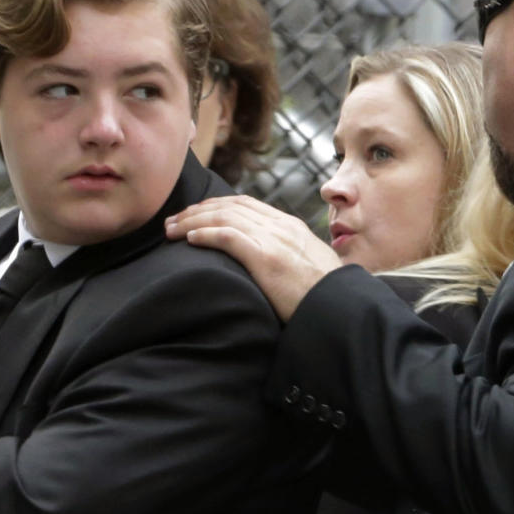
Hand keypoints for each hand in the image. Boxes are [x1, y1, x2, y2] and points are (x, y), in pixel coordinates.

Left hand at [165, 196, 340, 320]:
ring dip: (192, 221)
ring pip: (224, 217)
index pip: (245, 205)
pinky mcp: (266, 257)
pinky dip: (205, 234)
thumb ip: (289, 259)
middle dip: (196, 211)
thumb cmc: (326, 297)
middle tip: (173, 221)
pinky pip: (228, 236)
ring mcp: (274, 240)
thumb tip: (272, 268)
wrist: (342, 308)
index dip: (215, 206)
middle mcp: (281, 226)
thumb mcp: (309, 268)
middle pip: (229, 206)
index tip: (195, 215)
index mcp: (290, 227)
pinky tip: (189, 239)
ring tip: (171, 230)